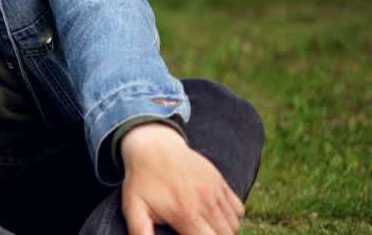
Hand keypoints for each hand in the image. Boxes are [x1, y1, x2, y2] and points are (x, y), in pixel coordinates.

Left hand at [120, 123, 243, 234]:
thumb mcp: (133, 206)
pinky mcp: (220, 181)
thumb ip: (139, 230)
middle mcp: (205, 202)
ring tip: (205, 228)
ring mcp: (215, 190)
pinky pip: (238, 209)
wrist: (152, 145)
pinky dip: (231, 218)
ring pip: (233, 225)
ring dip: (223, 231)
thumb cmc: (141, 180)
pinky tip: (214, 217)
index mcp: (185, 213)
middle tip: (197, 232)